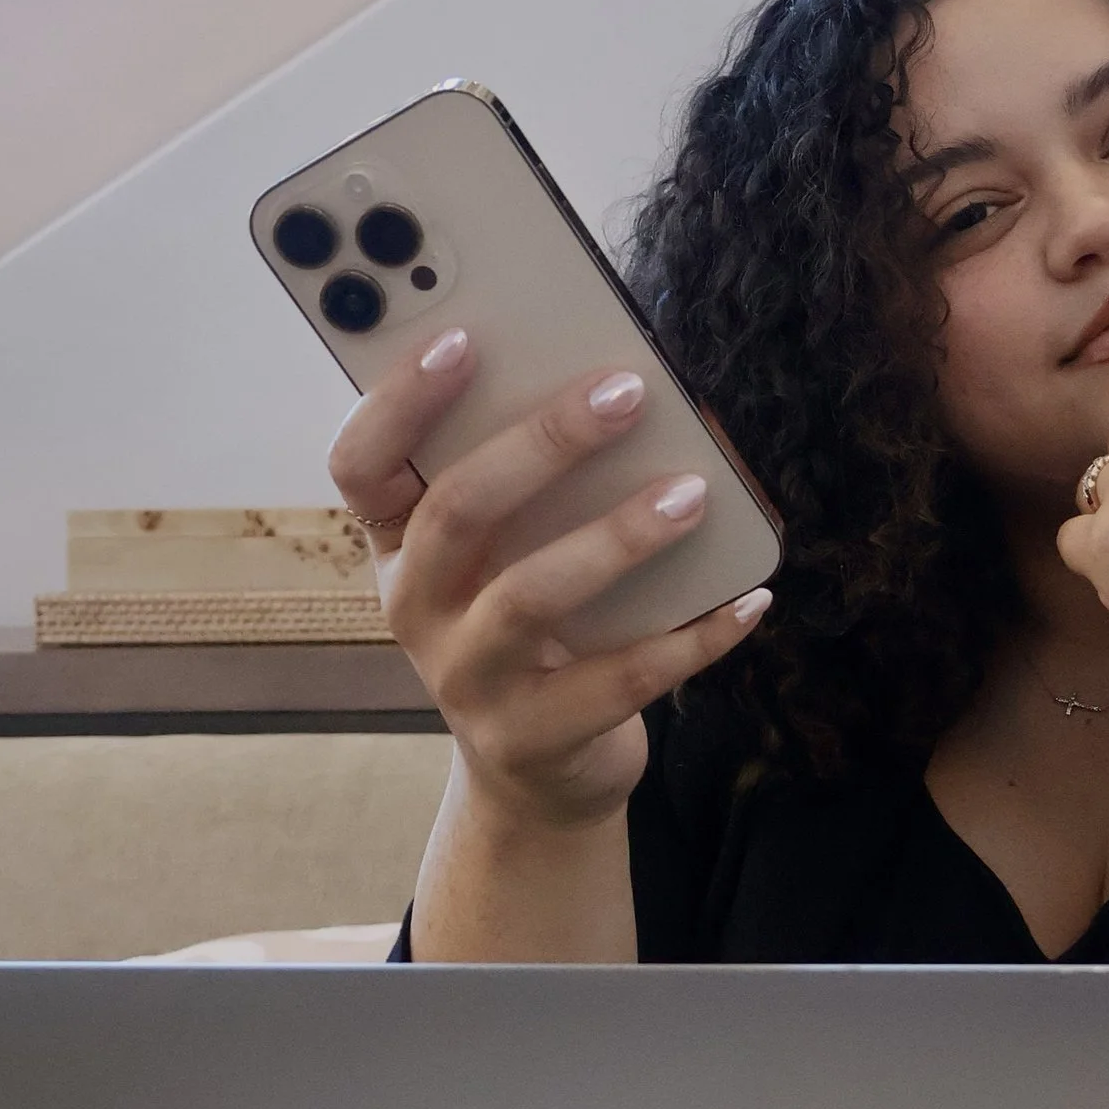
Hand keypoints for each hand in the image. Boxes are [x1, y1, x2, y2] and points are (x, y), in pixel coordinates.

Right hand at [328, 329, 769, 841]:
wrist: (537, 770)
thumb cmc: (529, 623)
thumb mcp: (504, 551)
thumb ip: (532, 476)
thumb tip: (627, 384)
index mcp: (396, 542)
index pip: (359, 462)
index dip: (401, 399)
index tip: (462, 337)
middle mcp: (415, 607)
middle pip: (456, 513)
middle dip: (541, 445)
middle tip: (626, 394)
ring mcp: (468, 679)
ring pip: (530, 597)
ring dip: (617, 538)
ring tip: (693, 493)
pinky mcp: (534, 737)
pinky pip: (622, 681)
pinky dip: (694, 636)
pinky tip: (749, 598)